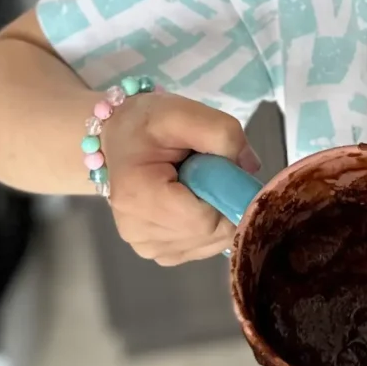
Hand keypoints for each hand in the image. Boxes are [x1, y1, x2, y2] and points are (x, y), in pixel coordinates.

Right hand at [96, 92, 261, 265]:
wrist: (117, 138)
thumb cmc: (146, 124)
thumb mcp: (183, 112)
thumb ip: (222, 133)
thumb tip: (250, 168)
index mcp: (139, 197)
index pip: (205, 219)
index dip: (226, 196)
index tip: (222, 168)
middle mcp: (139, 232)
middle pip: (210, 234)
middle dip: (224, 203)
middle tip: (209, 172)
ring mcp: (147, 248)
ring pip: (211, 243)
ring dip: (217, 213)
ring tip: (195, 184)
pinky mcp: (156, 253)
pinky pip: (202, 247)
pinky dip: (209, 225)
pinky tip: (192, 200)